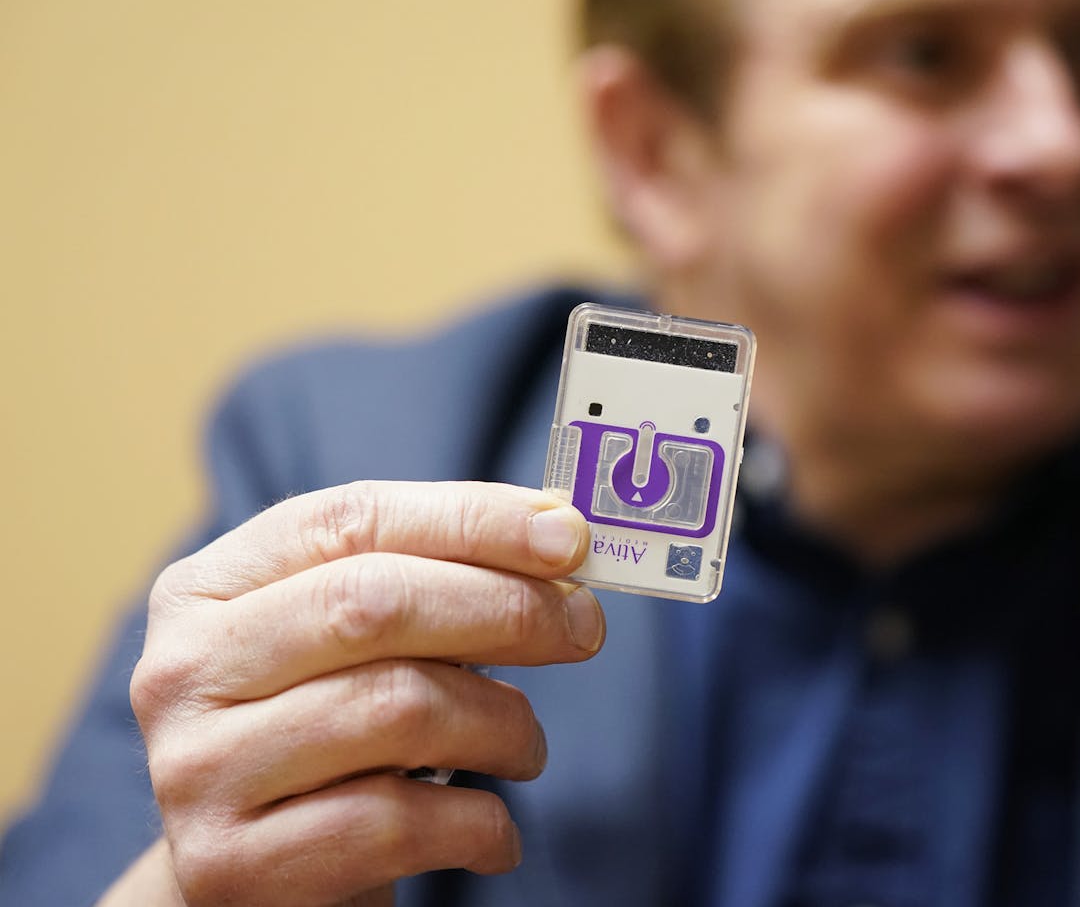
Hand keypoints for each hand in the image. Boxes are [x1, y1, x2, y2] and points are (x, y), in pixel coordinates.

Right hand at [121, 481, 602, 905]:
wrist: (256, 881)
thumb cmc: (330, 736)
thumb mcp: (358, 648)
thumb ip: (436, 581)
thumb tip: (561, 533)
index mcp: (209, 586)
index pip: (351, 519)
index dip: (473, 519)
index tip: (570, 537)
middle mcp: (184, 669)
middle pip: (374, 604)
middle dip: (507, 608)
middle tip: (584, 630)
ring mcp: (196, 770)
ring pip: (396, 709)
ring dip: (503, 723)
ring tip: (528, 745)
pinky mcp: (231, 865)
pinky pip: (395, 823)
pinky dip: (479, 822)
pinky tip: (495, 830)